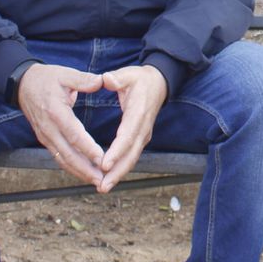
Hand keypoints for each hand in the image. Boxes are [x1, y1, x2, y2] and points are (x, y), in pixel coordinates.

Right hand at [17, 64, 108, 185]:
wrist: (23, 84)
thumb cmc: (46, 78)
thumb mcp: (65, 74)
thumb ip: (83, 80)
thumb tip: (101, 81)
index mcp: (55, 111)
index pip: (73, 134)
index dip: (87, 148)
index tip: (102, 158)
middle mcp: (49, 128)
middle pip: (68, 153)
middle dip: (85, 169)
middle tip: (102, 179)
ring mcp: (45, 136)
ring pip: (63, 159)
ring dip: (79, 172)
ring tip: (96, 181)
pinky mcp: (45, 139)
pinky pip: (59, 156)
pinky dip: (71, 166)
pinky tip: (84, 172)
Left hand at [96, 64, 169, 193]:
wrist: (160, 83)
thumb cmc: (141, 79)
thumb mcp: (129, 74)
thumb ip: (117, 78)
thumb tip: (106, 79)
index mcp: (139, 112)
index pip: (128, 135)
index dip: (117, 151)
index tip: (105, 164)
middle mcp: (143, 127)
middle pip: (131, 154)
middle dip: (117, 172)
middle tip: (102, 186)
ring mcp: (144, 134)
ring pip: (132, 158)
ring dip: (119, 174)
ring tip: (103, 187)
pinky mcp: (141, 138)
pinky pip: (131, 156)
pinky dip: (121, 168)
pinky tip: (109, 178)